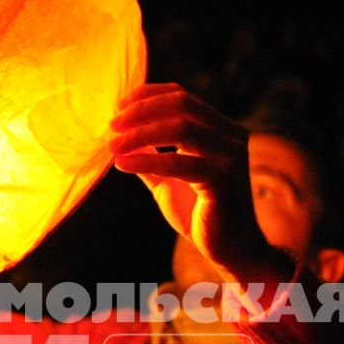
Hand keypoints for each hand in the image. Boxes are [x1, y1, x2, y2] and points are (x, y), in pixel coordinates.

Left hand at [108, 83, 287, 286]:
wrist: (229, 248)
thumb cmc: (200, 212)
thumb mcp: (168, 177)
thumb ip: (151, 154)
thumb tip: (121, 135)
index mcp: (219, 128)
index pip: (182, 96)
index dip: (148, 95)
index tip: (119, 106)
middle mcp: (230, 135)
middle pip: (182, 104)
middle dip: (142, 111)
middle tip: (113, 125)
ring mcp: (230, 155)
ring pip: (181, 128)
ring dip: (140, 134)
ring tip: (114, 146)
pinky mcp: (223, 178)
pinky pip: (178, 163)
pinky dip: (146, 161)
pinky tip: (123, 165)